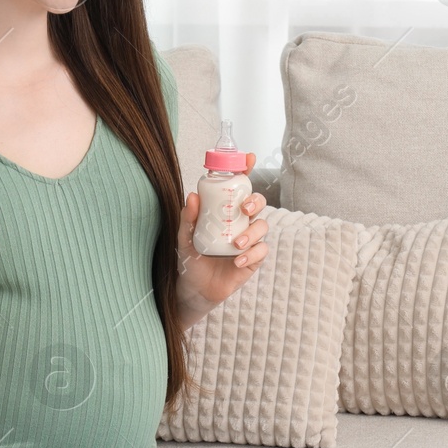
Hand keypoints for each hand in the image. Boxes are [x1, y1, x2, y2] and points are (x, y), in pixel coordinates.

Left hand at [177, 157, 268, 315]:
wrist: (195, 289)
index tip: (249, 158)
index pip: (238, 188)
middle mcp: (240, 222)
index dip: (246, 171)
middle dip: (255, 201)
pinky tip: (237, 261)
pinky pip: (262, 250)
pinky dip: (252, 254)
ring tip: (235, 244)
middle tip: (244, 208)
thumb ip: (188, 218)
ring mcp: (249, 240)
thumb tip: (192, 195)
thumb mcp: (185, 237)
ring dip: (251, 233)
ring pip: (262, 226)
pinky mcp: (254, 259)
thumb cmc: (191, 259)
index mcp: (225, 212)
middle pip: (258, 202)